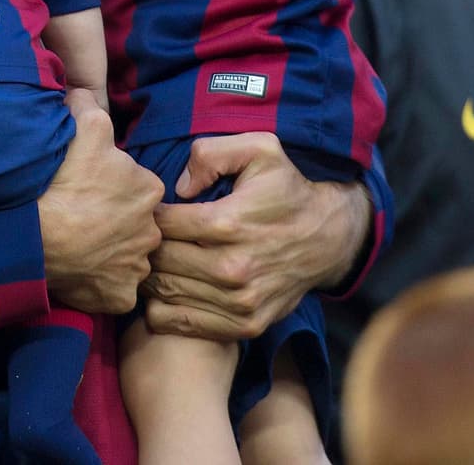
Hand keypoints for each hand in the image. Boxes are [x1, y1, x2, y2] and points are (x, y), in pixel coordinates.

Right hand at [38, 91, 163, 313]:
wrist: (35, 234)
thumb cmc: (62, 179)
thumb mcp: (82, 125)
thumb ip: (90, 103)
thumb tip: (86, 92)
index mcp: (148, 189)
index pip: (137, 185)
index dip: (113, 185)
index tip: (91, 187)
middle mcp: (151, 231)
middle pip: (136, 221)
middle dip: (117, 219)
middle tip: (85, 215)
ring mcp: (136, 267)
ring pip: (128, 255)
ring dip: (110, 251)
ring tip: (81, 242)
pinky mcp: (119, 296)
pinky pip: (115, 289)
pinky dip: (101, 282)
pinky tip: (82, 269)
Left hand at [141, 132, 369, 340]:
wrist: (329, 236)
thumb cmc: (287, 188)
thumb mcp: (259, 148)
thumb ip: (211, 153)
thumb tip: (180, 187)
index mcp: (228, 223)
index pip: (163, 224)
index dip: (150, 215)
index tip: (151, 211)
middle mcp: (232, 267)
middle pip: (161, 261)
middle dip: (147, 246)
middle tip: (144, 237)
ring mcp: (240, 301)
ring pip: (167, 293)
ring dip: (152, 277)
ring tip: (152, 260)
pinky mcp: (247, 325)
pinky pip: (184, 324)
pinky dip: (165, 309)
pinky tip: (167, 289)